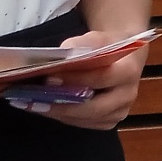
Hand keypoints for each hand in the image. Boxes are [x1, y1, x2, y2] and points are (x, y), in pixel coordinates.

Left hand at [8, 31, 146, 129]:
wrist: (125, 58)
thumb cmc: (109, 45)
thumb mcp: (98, 37)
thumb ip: (82, 44)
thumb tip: (63, 55)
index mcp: (129, 71)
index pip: (102, 78)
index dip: (76, 79)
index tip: (49, 76)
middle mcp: (127, 96)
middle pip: (93, 106)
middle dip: (62, 104)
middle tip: (34, 100)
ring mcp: (120, 112)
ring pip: (85, 118)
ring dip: (58, 112)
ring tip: (32, 105)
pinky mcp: (109, 121)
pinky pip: (83, 123)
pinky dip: (63, 116)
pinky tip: (45, 108)